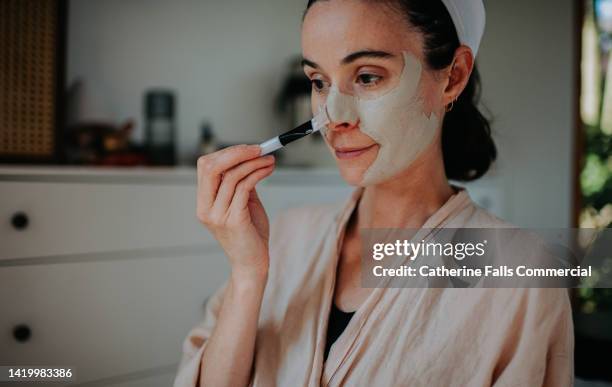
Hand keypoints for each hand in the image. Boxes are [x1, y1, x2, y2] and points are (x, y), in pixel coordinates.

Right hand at [196, 145, 274, 276]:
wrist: (252, 264)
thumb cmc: (250, 234)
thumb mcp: (242, 203)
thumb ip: (241, 183)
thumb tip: (249, 159)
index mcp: (203, 203)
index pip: (205, 167)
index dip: (226, 153)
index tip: (248, 148)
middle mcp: (206, 209)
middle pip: (212, 167)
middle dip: (236, 153)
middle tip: (258, 149)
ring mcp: (217, 215)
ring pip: (232, 175)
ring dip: (254, 162)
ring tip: (269, 160)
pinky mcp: (233, 220)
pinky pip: (244, 187)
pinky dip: (258, 174)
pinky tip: (268, 170)